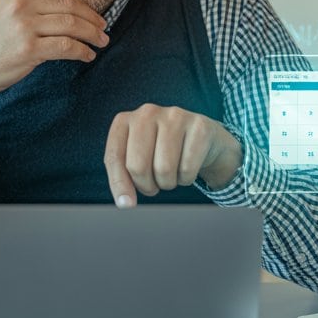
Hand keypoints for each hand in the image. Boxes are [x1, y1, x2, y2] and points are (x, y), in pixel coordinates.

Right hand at [0, 0, 108, 104]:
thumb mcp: (5, 13)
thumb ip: (32, 7)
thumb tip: (68, 11)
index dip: (83, 5)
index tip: (94, 16)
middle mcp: (21, 5)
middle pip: (70, 7)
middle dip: (92, 19)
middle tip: (103, 30)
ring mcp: (24, 26)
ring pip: (72, 25)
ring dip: (92, 35)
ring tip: (101, 43)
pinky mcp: (28, 49)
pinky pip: (66, 47)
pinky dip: (82, 51)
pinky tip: (87, 55)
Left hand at [104, 105, 242, 205]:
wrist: (202, 139)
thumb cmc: (163, 151)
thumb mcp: (138, 158)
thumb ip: (124, 177)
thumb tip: (124, 203)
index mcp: (126, 120)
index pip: (114, 157)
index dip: (119, 184)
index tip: (126, 204)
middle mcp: (147, 113)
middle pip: (138, 165)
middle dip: (146, 185)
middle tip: (153, 186)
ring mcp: (175, 116)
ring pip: (163, 169)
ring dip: (167, 183)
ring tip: (170, 175)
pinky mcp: (199, 126)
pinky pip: (187, 168)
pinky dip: (186, 178)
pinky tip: (186, 167)